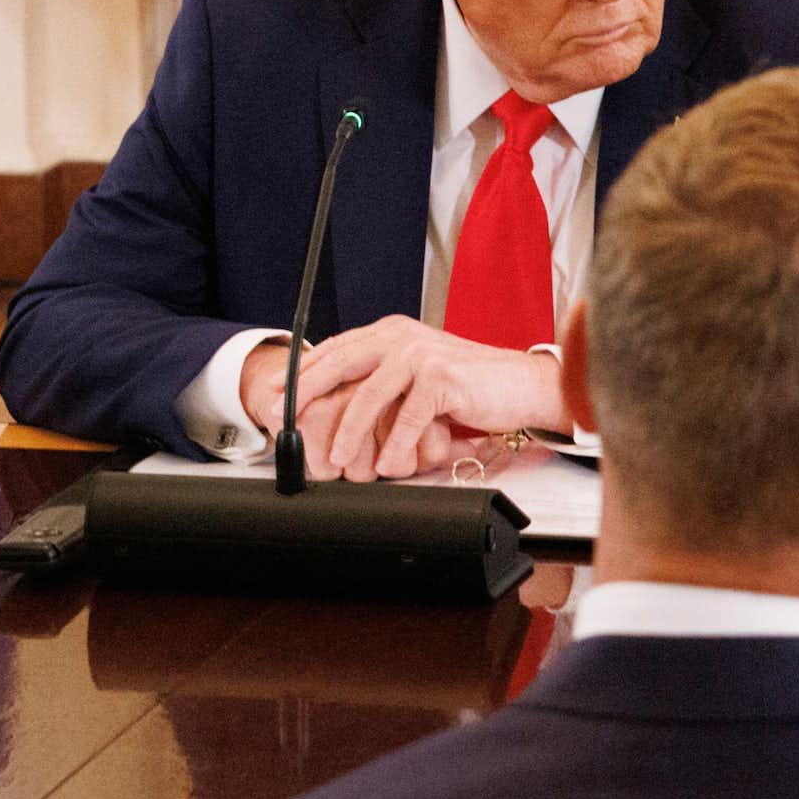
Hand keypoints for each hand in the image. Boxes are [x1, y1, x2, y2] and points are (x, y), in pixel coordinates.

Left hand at [245, 318, 563, 481]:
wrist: (524, 385)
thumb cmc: (470, 385)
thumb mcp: (417, 374)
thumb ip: (383, 379)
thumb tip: (336, 403)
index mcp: (389, 332)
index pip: (335, 350)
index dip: (302, 372)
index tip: (274, 393)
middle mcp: (400, 337)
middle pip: (340, 365)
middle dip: (307, 394)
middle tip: (281, 418)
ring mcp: (421, 355)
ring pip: (370, 396)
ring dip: (348, 431)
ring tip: (335, 458)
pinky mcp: (443, 378)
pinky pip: (408, 417)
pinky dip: (394, 445)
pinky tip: (385, 465)